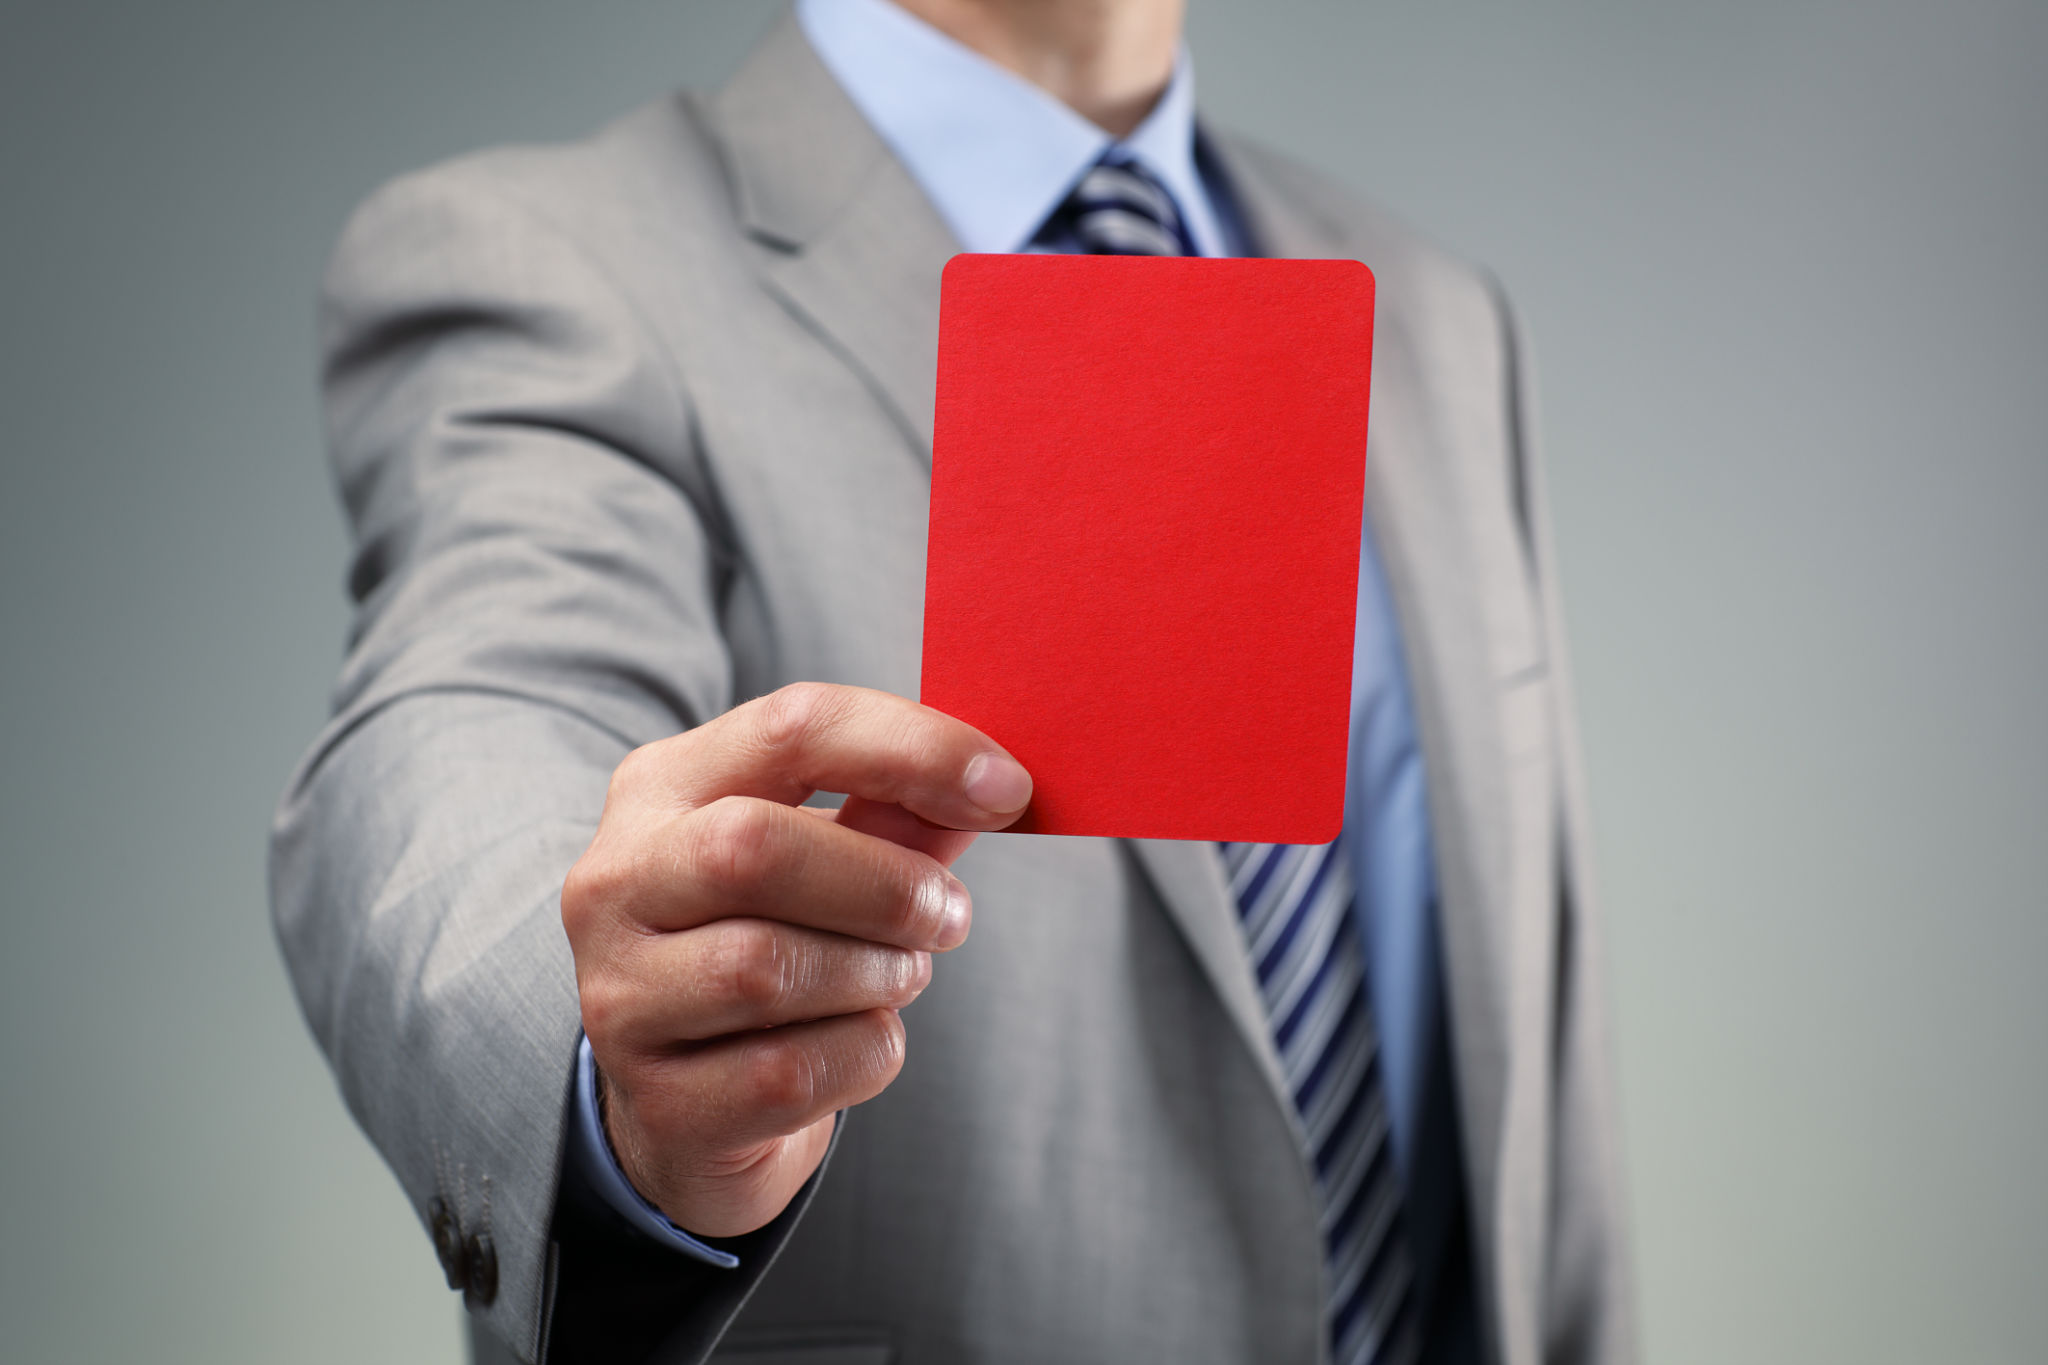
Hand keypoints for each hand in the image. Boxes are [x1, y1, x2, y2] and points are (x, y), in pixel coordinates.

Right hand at [560, 683, 1032, 1238]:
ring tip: (897, 974)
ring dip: (876, 974)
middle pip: (754, 849)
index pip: (791, 728)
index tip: (1006, 788)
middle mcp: (616, 881)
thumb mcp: (828, 858)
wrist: (696, 1102)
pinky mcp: (658, 1100)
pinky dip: (862, 1055)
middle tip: (949, 913)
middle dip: (885, 883)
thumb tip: (989, 787)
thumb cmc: (776, 940)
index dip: (913, 748)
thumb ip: (897, 815)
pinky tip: (856, 1040)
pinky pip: (792, 1071)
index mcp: (662, 787)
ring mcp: (620, 995)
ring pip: (768, 969)